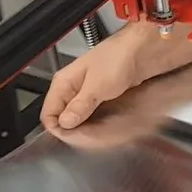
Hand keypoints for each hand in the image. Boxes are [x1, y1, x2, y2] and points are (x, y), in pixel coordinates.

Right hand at [41, 22, 191, 130]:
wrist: (143, 51)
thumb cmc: (119, 56)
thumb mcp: (97, 85)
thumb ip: (80, 106)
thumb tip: (65, 122)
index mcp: (65, 82)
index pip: (49, 112)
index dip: (58, 128)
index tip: (70, 137)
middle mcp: (74, 88)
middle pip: (64, 118)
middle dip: (74, 131)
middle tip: (87, 140)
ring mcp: (89, 93)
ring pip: (79, 119)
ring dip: (86, 130)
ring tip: (97, 137)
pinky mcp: (103, 97)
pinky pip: (94, 116)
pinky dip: (97, 125)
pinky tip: (104, 130)